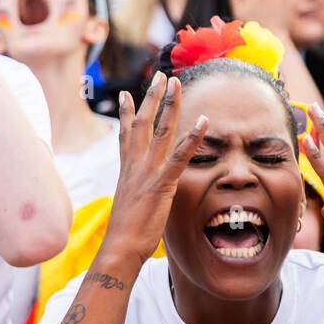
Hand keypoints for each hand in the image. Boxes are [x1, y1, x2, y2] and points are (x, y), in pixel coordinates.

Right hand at [102, 73, 208, 265]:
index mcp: (127, 169)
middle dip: (152, 97)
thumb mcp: (132, 205)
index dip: (126, 112)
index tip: (126, 94)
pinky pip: (180, 156)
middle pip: (143, 122)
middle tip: (159, 75)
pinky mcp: (162, 184)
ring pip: (160, 130)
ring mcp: (148, 172)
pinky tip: (204, 121)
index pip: (125, 134)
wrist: (119, 248)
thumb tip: (142, 193)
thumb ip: (139, 192)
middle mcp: (136, 165)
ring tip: (176, 82)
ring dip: (170, 104)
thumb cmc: (127, 233)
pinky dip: (193, 137)